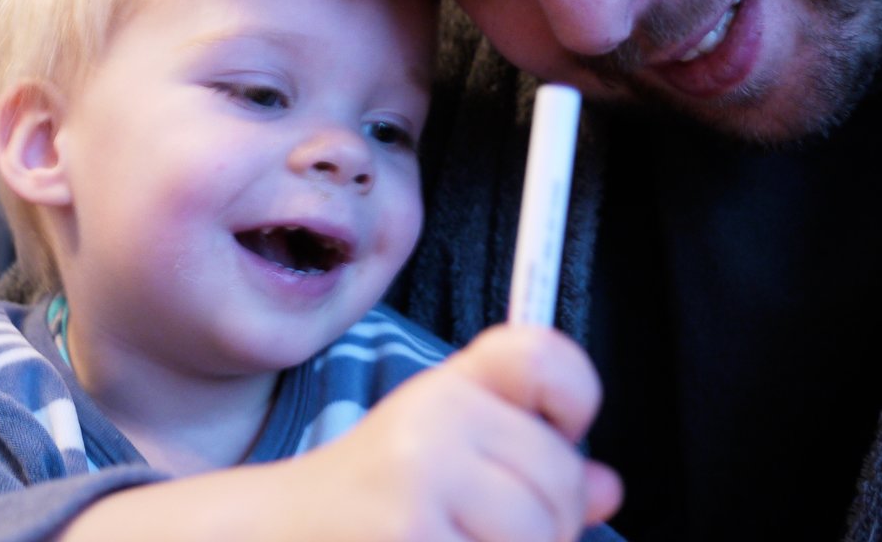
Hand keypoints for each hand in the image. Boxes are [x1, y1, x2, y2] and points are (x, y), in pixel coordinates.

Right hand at [280, 323, 622, 541]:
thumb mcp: (445, 452)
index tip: (565, 428)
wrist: (274, 534)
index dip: (575, 394)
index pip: (544, 357)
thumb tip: (607, 488)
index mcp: (450, 388)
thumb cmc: (371, 500)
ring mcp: (421, 480)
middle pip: (560, 478)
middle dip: (551, 522)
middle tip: (496, 528)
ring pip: (539, 533)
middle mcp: (436, 419)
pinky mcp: (410, 535)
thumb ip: (527, 457)